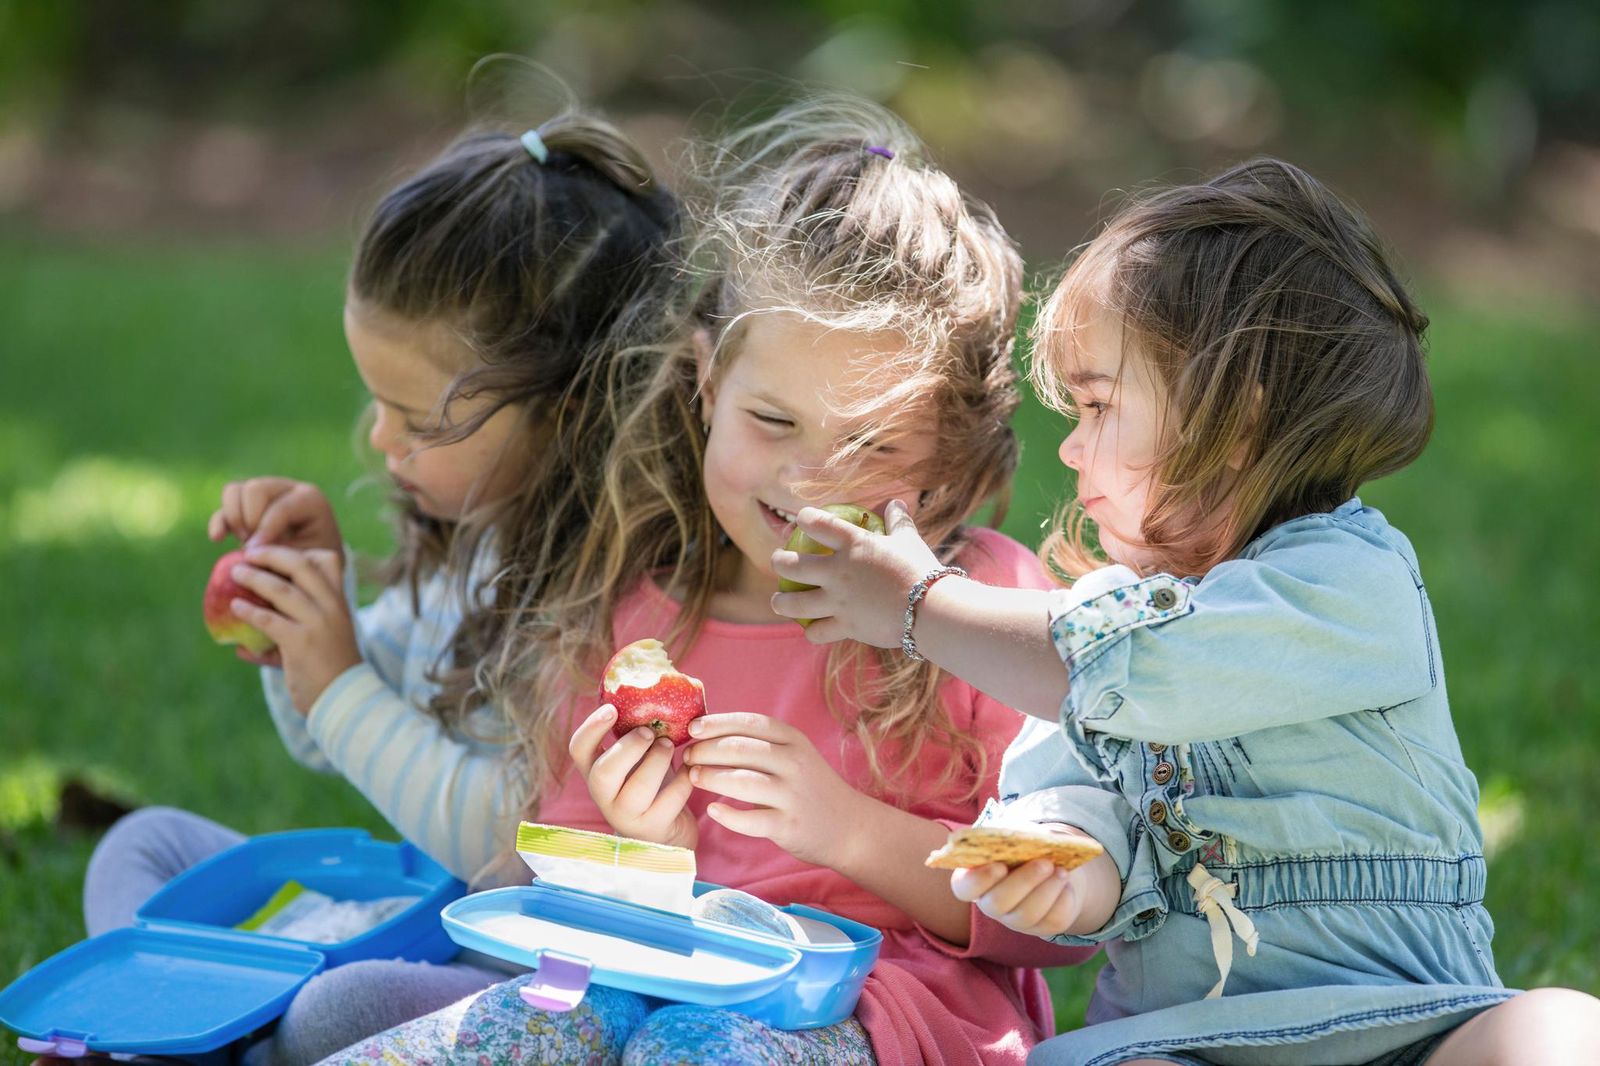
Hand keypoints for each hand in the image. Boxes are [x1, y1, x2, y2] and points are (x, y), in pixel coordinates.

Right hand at [209, 477, 340, 551]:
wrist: (311, 564)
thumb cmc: (313, 563)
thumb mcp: (306, 560)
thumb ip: (281, 554)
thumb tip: (249, 552)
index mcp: (310, 499)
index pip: (280, 507)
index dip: (266, 531)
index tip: (259, 554)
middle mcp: (287, 488)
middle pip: (255, 488)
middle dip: (250, 520)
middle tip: (255, 547)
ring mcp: (265, 491)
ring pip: (235, 490)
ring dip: (235, 519)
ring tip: (246, 542)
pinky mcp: (246, 503)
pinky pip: (224, 504)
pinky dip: (219, 521)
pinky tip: (218, 539)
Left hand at [226, 545, 361, 713]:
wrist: (345, 698)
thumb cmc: (331, 670)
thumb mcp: (326, 638)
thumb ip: (295, 629)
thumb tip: (243, 644)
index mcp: (339, 601)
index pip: (328, 561)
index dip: (300, 551)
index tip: (276, 553)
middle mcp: (331, 606)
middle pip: (301, 566)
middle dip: (272, 554)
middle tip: (248, 553)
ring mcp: (317, 623)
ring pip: (282, 590)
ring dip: (254, 578)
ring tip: (235, 573)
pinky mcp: (301, 642)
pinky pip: (269, 620)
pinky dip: (249, 611)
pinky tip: (235, 607)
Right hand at [568, 705, 697, 849]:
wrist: (668, 835)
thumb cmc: (653, 786)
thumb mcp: (639, 759)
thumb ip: (640, 733)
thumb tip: (660, 688)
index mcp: (596, 771)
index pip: (578, 749)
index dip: (591, 727)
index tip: (612, 708)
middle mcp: (604, 796)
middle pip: (603, 772)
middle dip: (629, 747)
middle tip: (649, 732)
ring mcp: (627, 816)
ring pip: (636, 789)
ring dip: (657, 761)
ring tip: (671, 746)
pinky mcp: (653, 829)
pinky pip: (669, 801)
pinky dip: (684, 779)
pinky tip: (690, 768)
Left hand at [683, 712, 867, 867]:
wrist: (850, 827)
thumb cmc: (811, 787)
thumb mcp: (795, 755)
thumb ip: (761, 744)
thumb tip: (710, 731)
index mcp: (794, 740)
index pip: (749, 723)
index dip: (716, 723)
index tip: (693, 728)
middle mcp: (794, 763)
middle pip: (740, 749)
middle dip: (706, 750)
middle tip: (688, 756)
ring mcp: (792, 795)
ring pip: (741, 781)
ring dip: (711, 777)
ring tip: (693, 777)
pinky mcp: (788, 826)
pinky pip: (750, 820)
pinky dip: (727, 816)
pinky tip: (713, 811)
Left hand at [769, 499, 941, 647]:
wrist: (931, 609)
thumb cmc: (922, 570)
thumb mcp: (909, 540)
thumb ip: (898, 521)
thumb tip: (896, 503)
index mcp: (854, 544)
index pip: (818, 523)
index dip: (805, 518)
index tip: (801, 519)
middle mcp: (838, 571)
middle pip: (792, 565)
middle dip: (779, 562)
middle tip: (778, 562)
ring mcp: (838, 601)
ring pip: (794, 604)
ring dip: (781, 602)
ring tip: (777, 601)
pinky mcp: (845, 626)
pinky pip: (818, 632)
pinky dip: (812, 632)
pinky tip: (811, 630)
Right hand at [949, 840, 1092, 939]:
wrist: (1052, 861)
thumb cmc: (1023, 843)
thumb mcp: (1013, 833)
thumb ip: (1008, 835)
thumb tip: (1016, 837)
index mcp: (975, 878)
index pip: (964, 887)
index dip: (978, 880)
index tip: (999, 866)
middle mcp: (991, 903)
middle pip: (997, 903)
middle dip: (1023, 882)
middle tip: (1044, 863)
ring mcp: (1016, 919)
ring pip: (1026, 914)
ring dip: (1046, 890)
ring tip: (1061, 870)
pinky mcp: (1043, 926)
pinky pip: (1052, 920)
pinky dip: (1062, 899)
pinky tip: (1066, 882)